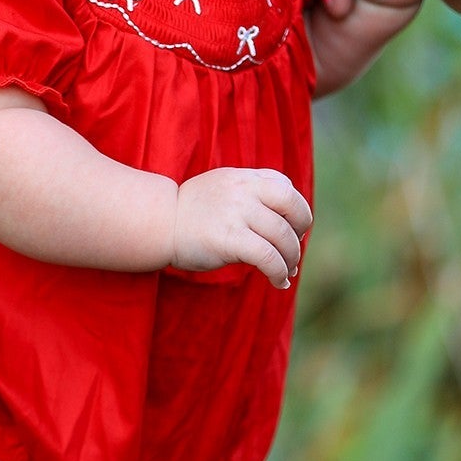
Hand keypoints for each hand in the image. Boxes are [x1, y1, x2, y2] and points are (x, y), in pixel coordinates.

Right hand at [172, 167, 312, 289]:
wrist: (159, 223)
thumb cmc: (192, 212)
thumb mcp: (224, 188)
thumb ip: (253, 192)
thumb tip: (289, 212)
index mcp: (244, 178)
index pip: (287, 188)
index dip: (298, 211)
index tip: (292, 230)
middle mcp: (244, 191)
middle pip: (293, 208)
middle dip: (300, 233)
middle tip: (292, 251)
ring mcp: (236, 213)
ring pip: (283, 237)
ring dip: (291, 259)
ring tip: (286, 271)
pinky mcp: (229, 238)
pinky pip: (267, 257)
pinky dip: (279, 272)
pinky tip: (279, 282)